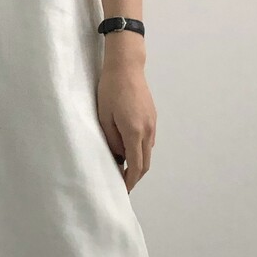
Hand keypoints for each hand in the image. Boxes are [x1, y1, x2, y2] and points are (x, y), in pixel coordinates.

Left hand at [96, 57, 156, 192]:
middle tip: (123, 184)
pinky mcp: (152, 117)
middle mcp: (148, 130)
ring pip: (148, 152)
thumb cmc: (111, 89)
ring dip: (138, 163)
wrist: (126, 66)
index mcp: (134, 132)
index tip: (123, 190)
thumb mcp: (104, 117)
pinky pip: (148, 140)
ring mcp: (152, 123)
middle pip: (145, 162)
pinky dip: (140, 150)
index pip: (135, 165)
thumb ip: (111, 140)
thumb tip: (117, 157)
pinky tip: (128, 149)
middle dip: (135, 176)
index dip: (130, 181)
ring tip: (123, 168)